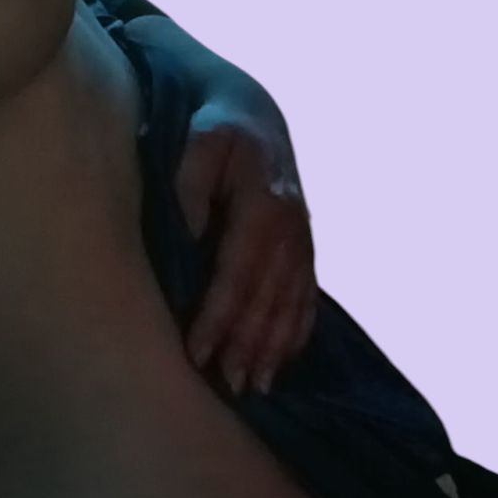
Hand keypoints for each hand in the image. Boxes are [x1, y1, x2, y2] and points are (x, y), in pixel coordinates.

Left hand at [174, 96, 317, 395]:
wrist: (251, 110)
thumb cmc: (210, 130)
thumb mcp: (196, 144)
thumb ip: (190, 188)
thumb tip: (191, 241)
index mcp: (266, 202)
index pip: (238, 272)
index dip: (219, 317)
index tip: (197, 354)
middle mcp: (293, 225)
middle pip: (269, 297)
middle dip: (249, 344)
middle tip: (229, 386)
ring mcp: (304, 238)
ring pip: (292, 302)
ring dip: (276, 348)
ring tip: (257, 387)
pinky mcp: (306, 246)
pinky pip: (307, 296)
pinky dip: (297, 332)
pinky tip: (285, 362)